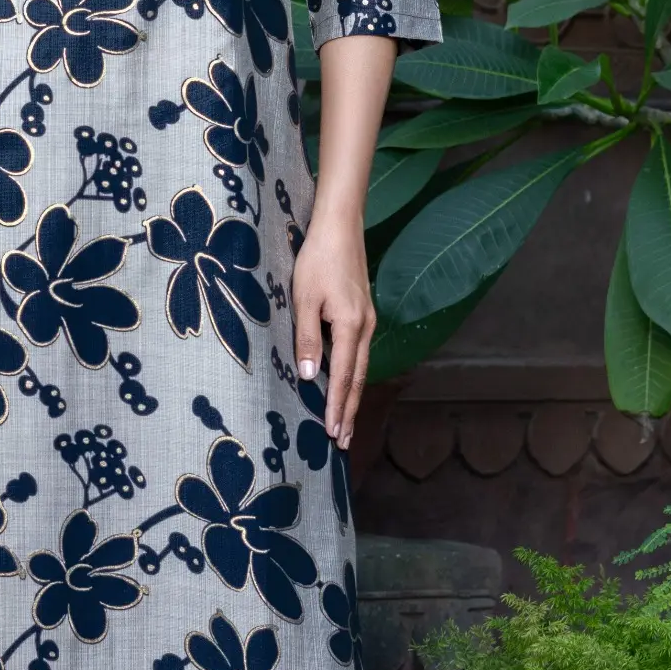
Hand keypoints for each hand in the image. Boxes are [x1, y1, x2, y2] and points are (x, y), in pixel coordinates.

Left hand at [291, 211, 373, 447]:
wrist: (340, 227)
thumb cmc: (318, 260)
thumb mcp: (304, 299)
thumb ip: (307, 339)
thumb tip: (309, 377)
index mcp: (350, 326)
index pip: (344, 378)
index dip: (338, 407)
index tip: (333, 434)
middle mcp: (364, 327)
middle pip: (358, 380)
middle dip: (350, 412)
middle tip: (343, 442)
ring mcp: (367, 320)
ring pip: (361, 368)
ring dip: (353, 397)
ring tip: (346, 423)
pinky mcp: (363, 313)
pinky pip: (359, 353)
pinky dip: (354, 376)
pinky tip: (347, 386)